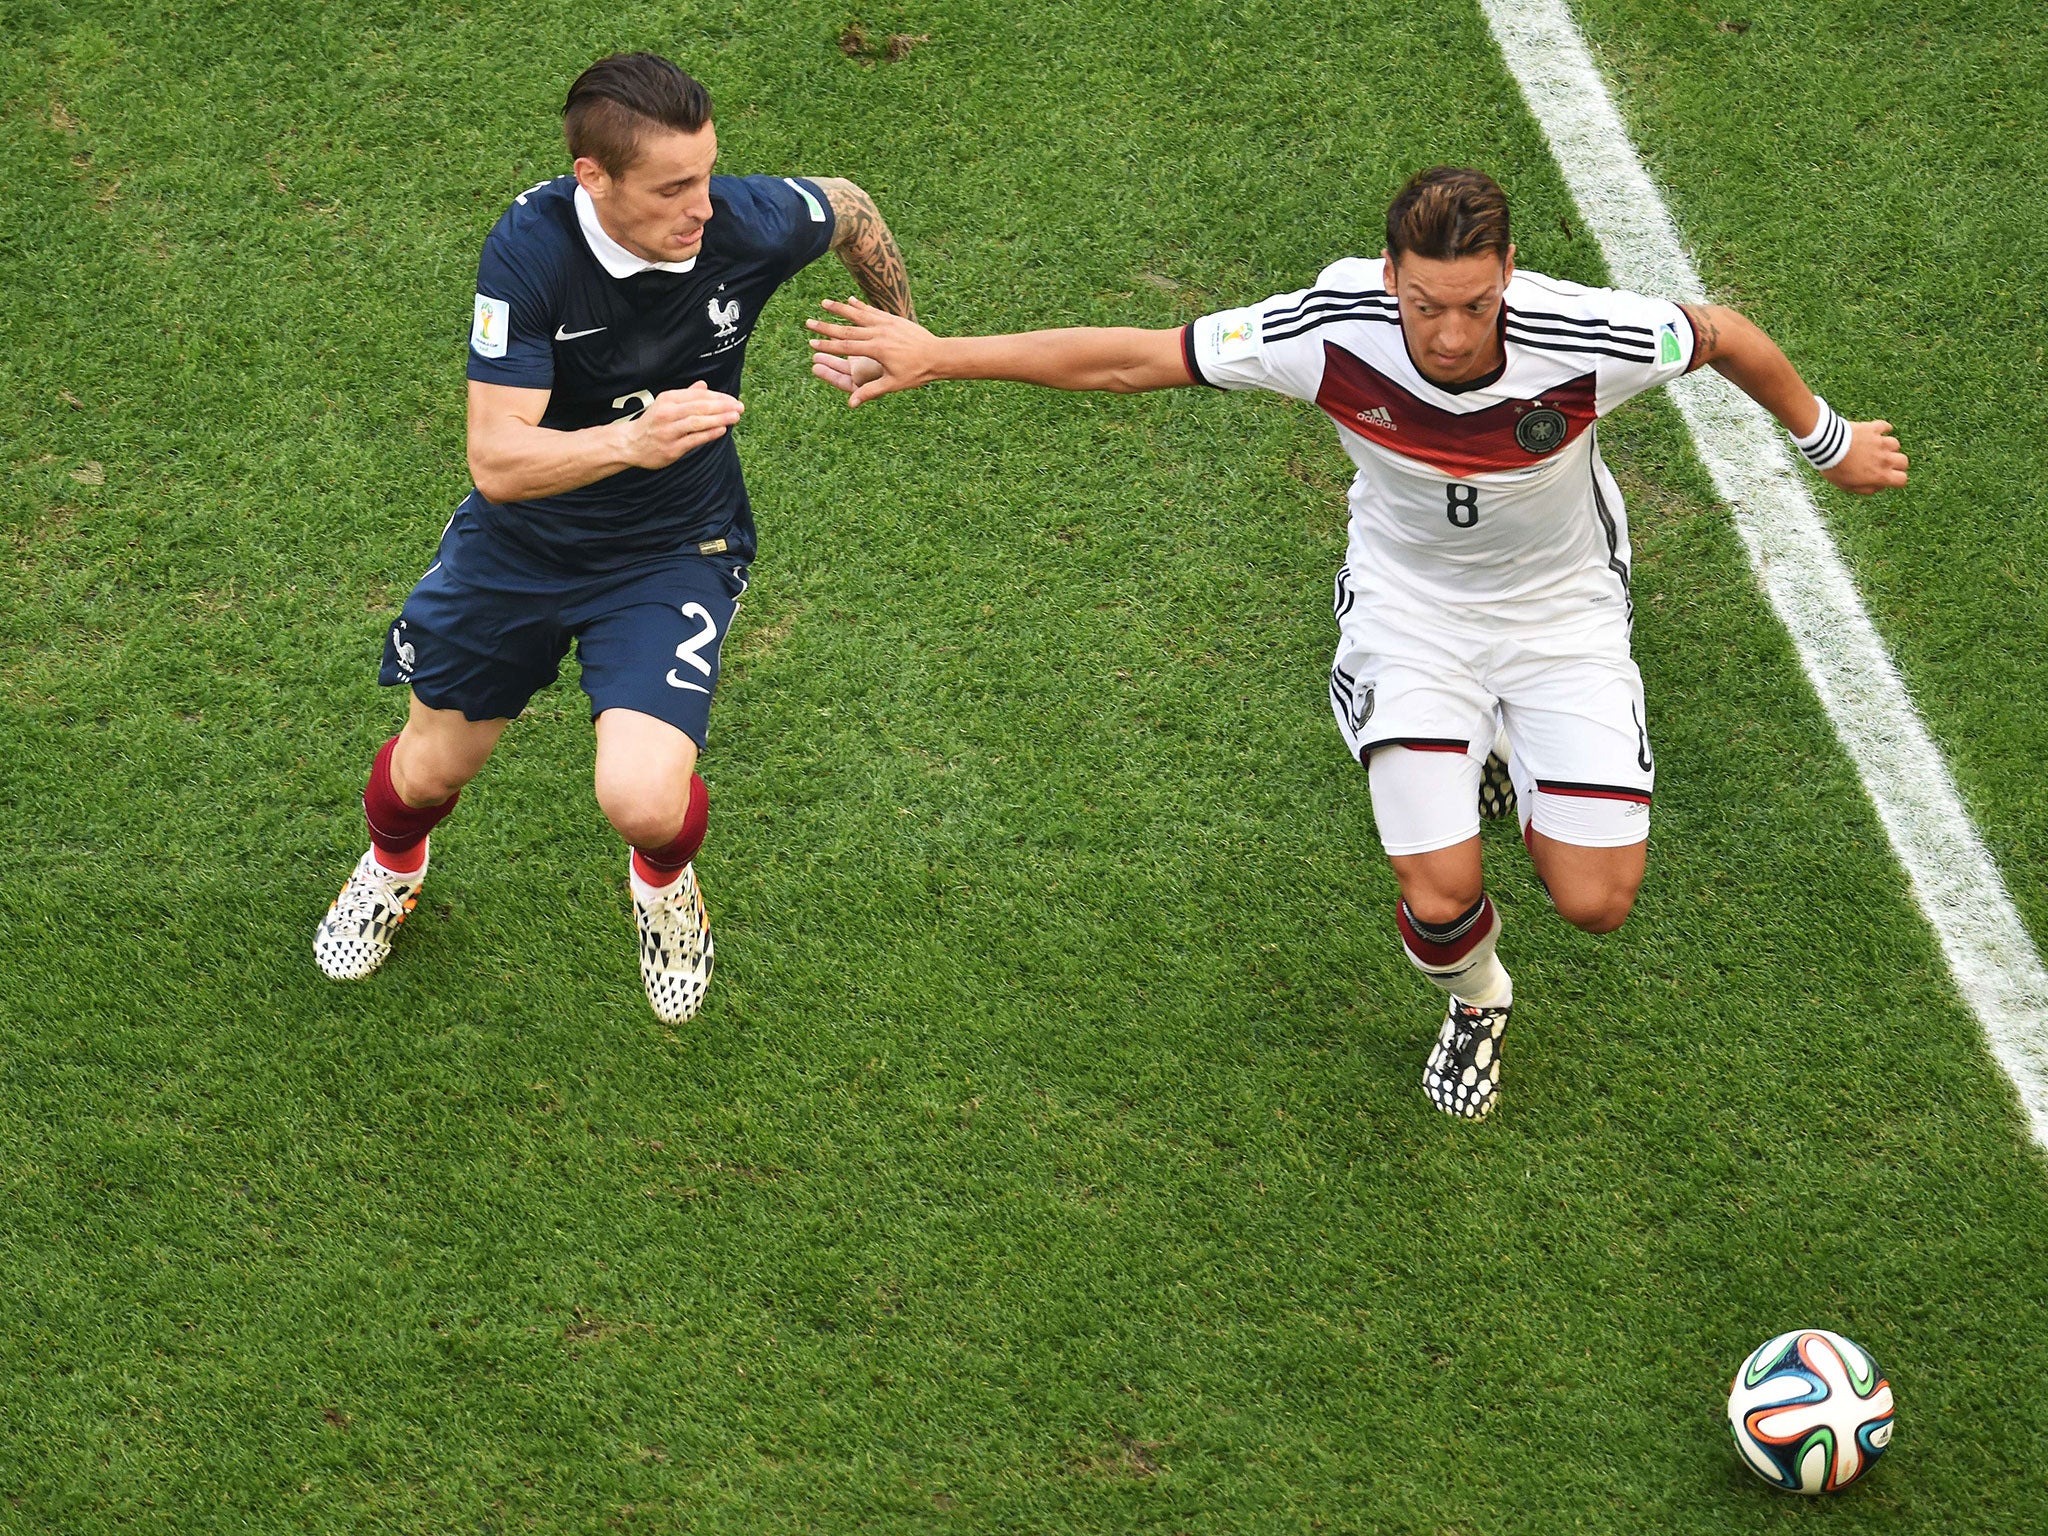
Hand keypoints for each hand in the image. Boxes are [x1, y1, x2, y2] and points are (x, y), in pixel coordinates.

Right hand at [617, 381, 743, 469]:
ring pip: (697, 422)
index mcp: (668, 399)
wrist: (630, 444)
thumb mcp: (666, 404)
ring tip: (735, 416)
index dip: (718, 397)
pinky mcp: (671, 448)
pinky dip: (708, 434)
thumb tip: (704, 385)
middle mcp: (667, 413)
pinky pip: (693, 440)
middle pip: (699, 407)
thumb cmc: (653, 423)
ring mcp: (669, 431)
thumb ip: (687, 396)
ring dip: (719, 419)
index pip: (698, 396)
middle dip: (722, 406)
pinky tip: (722, 430)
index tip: (733, 400)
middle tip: (740, 407)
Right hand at [806, 297, 939, 406]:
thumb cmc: (916, 373)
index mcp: (876, 350)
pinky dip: (861, 306)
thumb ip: (870, 391)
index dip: (827, 346)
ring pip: (858, 315)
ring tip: (823, 303)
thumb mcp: (893, 384)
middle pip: (847, 329)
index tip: (812, 343)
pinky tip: (850, 300)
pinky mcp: (894, 319)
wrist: (939, 355)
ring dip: (840, 309)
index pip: (846, 348)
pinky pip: (873, 311)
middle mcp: (879, 333)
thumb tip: (851, 404)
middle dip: (826, 326)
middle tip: (808, 322)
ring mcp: (886, 324)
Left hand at [1822, 418, 1908, 494]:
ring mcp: (1880, 442)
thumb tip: (1880, 486)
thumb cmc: (1835, 469)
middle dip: (1897, 464)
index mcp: (1880, 475)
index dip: (1898, 480)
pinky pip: (1886, 427)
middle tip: (1884, 464)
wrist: (1828, 447)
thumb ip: (1866, 489)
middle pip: (1904, 461)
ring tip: (1876, 448)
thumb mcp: (1848, 486)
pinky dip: (1884, 429)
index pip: (1902, 479)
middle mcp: (1885, 458)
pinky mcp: (1873, 429)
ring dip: (1888, 447)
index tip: (1890, 478)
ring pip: (1895, 444)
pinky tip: (1879, 432)